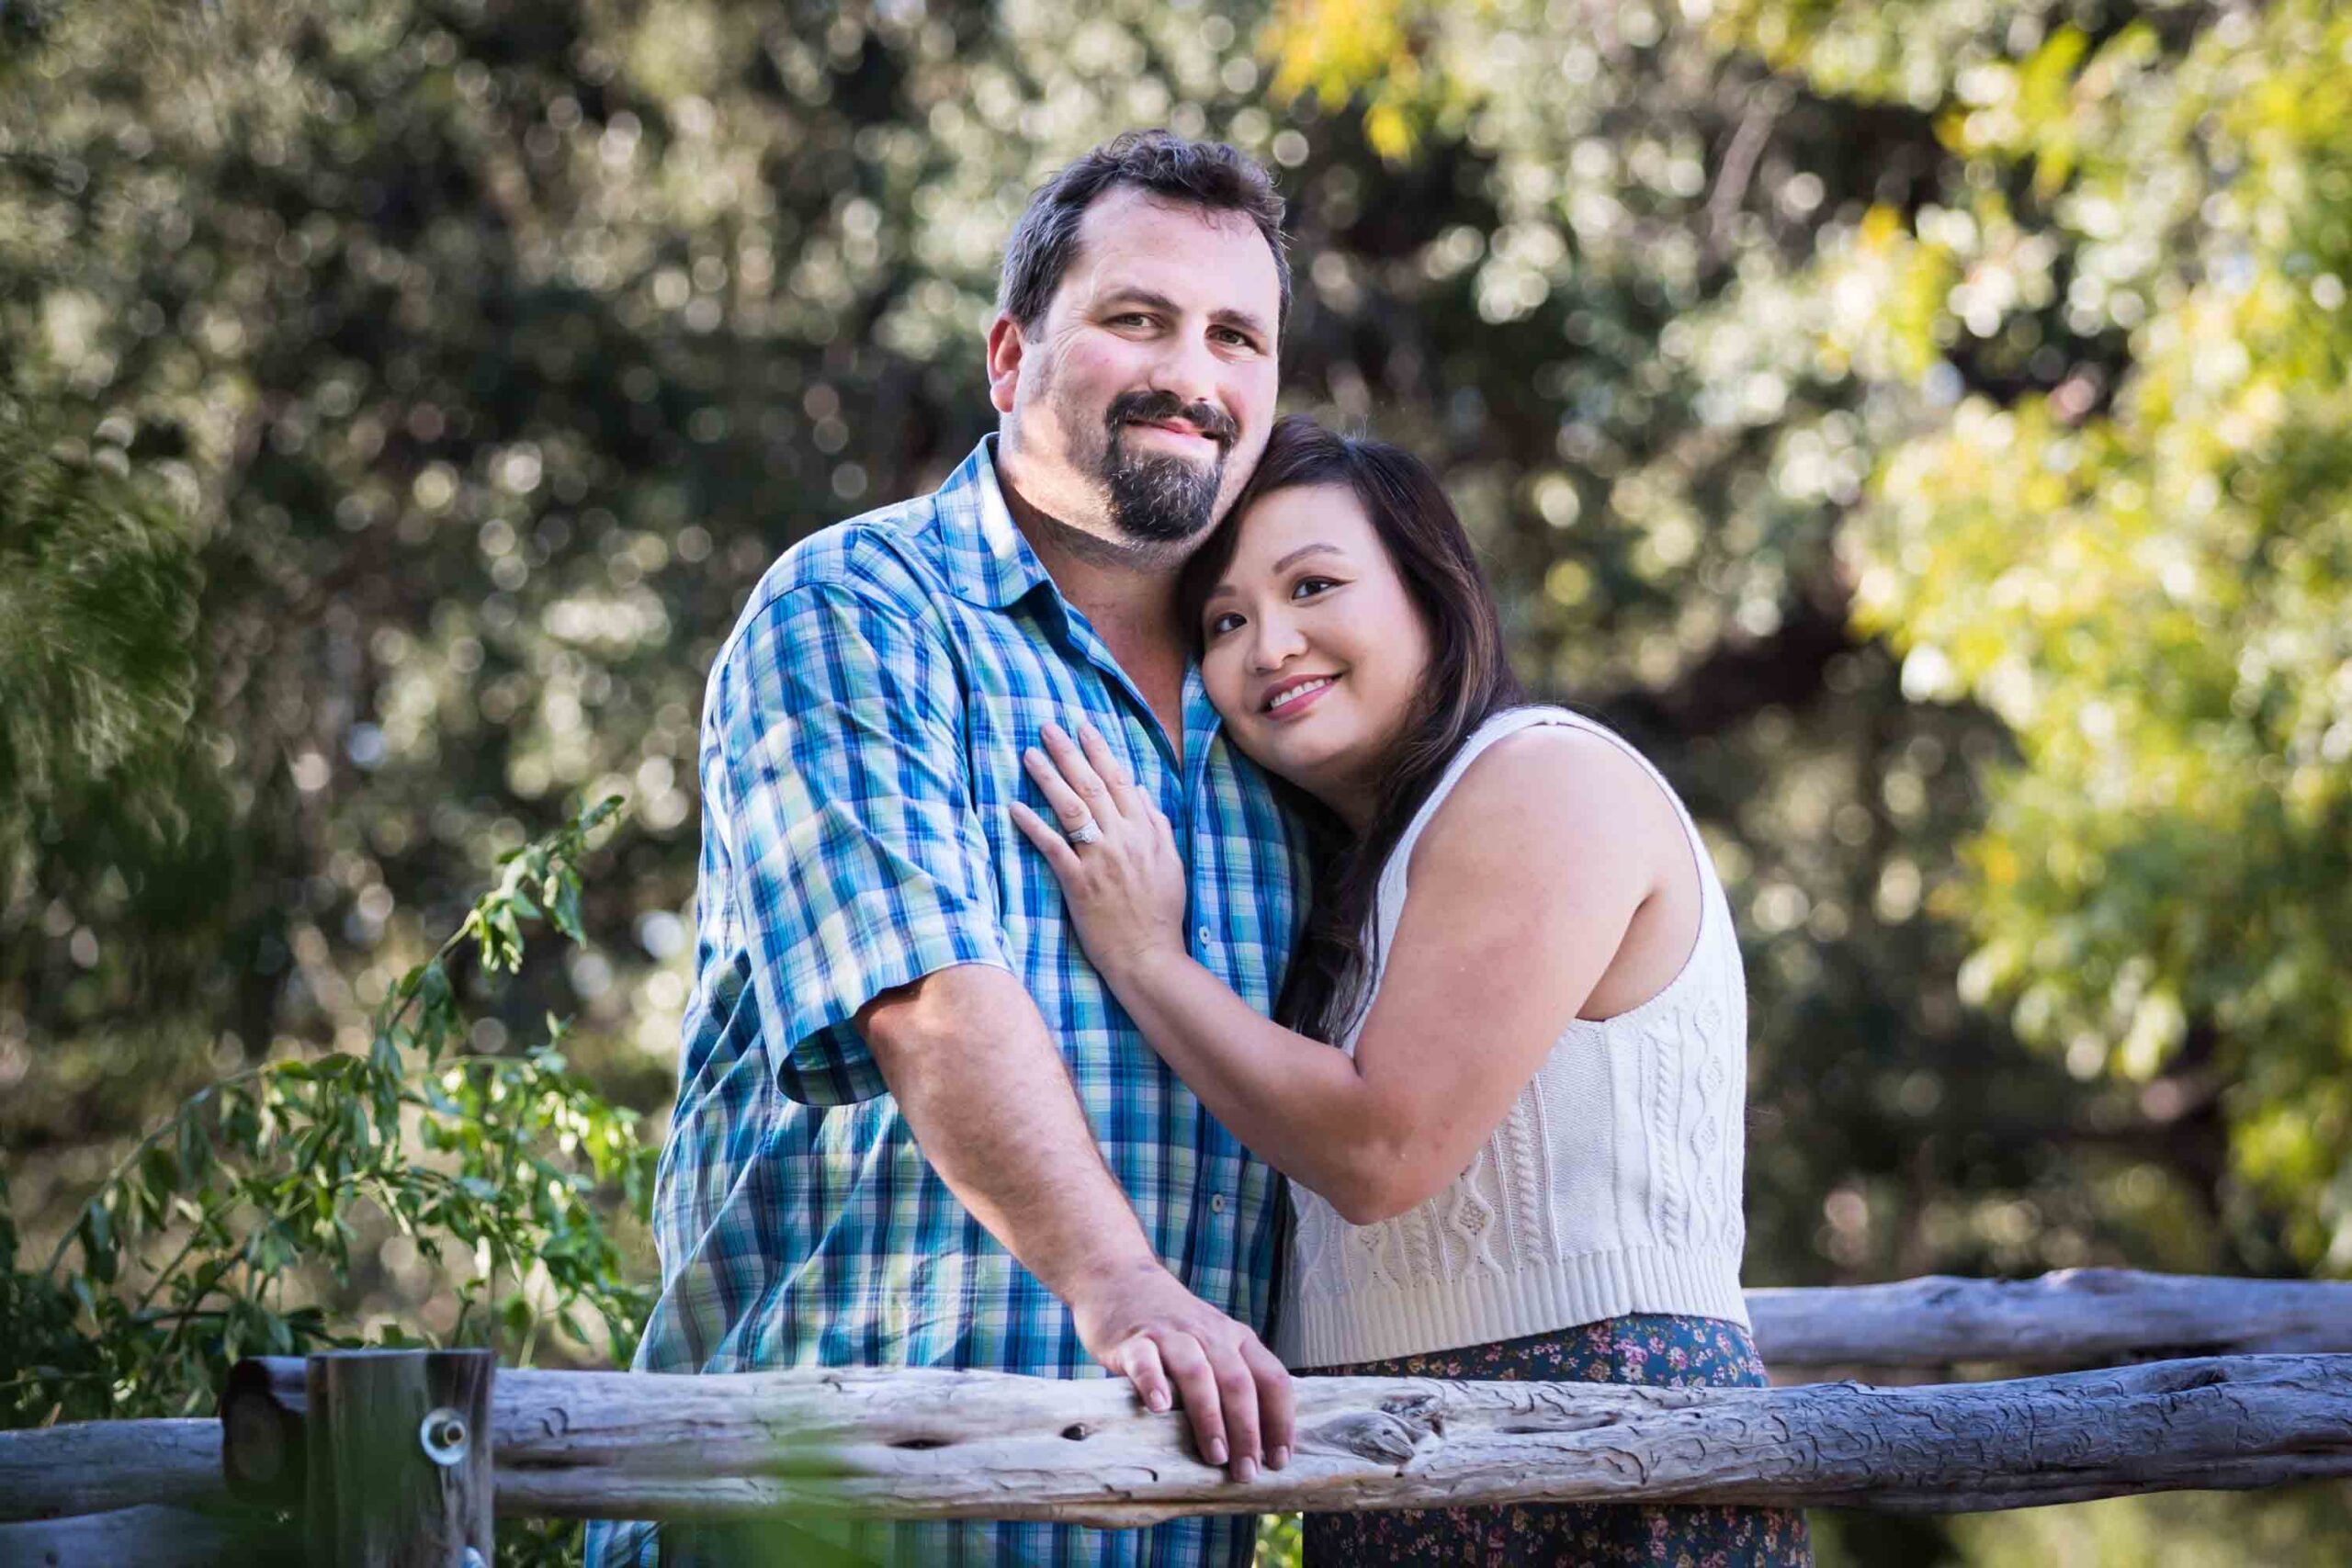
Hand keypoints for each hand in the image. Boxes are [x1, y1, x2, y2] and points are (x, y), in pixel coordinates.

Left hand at [1009, 720, 1188, 987]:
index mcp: (1146, 831)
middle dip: (1069, 753)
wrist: (1149, 955)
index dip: (1100, 751)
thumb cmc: (1161, 913)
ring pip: (1072, 808)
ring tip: (1030, 755)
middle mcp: (1123, 838)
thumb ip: (1158, 826)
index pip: (1121, 780)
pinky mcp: (1079, 883)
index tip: (1084, 727)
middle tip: (1048, 727)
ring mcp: (1100, 860)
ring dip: (1049, 778)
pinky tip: (1015, 807)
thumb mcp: (1171, 864)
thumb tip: (1142, 793)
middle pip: (1092, 786)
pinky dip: (1034, 826)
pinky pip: (1053, 847)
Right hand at [1065, 1254, 1293, 1480]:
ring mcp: (1170, 1334)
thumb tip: (1253, 1442)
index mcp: (1236, 1338)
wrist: (1118, 1276)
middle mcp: (1209, 1334)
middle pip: (1238, 1382)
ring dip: (1210, 1417)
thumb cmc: (1171, 1323)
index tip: (1279, 1460)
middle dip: (1247, 1431)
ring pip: (1198, 1373)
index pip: (1272, 1378)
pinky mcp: (1132, 1339)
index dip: (1280, 1421)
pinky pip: (1146, 1361)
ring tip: (1214, 1455)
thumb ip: (1229, 1376)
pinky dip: (1154, 1383)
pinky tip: (1159, 1409)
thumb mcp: (1212, 1340)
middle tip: (1246, 1471)